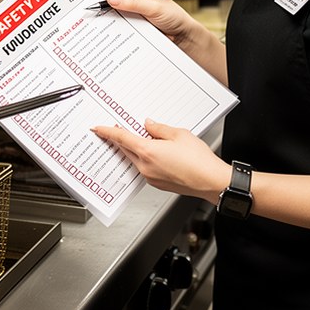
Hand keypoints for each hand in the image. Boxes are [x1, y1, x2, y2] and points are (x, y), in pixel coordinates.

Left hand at [92, 119, 229, 200]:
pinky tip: (159, 152)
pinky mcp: (158, 184)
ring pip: (136, 159)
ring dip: (137, 149)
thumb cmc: (199, 161)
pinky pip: (145, 168)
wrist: (211, 182)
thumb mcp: (179, 134)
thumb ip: (159, 129)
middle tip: (121, 127)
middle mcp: (145, 167)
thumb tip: (148, 125)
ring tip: (149, 139)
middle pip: (126, 149)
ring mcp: (151, 177)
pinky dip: (146, 158)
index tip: (98, 128)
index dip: (107, 132)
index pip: (121, 138)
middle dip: (122, 138)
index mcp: (147, 152)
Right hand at [103, 0, 199, 46]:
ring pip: (113, 18)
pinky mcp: (132, 30)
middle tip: (89, 14)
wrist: (184, 38)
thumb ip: (133, 4)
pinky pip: (119, 31)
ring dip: (106, 23)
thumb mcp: (154, 8)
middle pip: (111, 4)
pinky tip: (107, 38)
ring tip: (94, 27)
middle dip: (101, 9)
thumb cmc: (175, 18)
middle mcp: (132, 3)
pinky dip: (113, 34)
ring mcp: (131, 17)